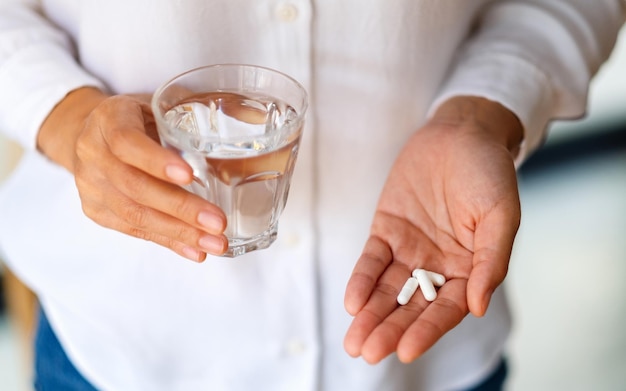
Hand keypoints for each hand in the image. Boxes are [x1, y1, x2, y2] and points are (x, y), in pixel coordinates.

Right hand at [37, 87, 227, 260]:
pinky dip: (169, 242)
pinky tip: (195, 250)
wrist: (89, 135)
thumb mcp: (156, 108)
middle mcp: (93, 153)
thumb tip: (244, 149)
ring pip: (134, 215)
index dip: (156, 161)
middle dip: (180, 208)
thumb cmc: (137, 120)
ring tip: (215, 243)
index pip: (127, 142)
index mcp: (109, 119)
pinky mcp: (96, 212)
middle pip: (134, 186)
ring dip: (179, 232)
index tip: (189, 175)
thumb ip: (187, 125)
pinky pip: (134, 231)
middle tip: (218, 223)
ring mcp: (91, 186)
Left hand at [343, 96, 522, 363]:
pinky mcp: (387, 230)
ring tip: (354, 340)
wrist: (460, 133)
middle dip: (389, 329)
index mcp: (469, 268)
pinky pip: (372, 260)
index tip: (406, 351)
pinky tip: (352, 301)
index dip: (427, 330)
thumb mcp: (500, 216)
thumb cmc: (488, 172)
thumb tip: (478, 306)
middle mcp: (438, 265)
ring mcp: (410, 249)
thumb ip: (490, 261)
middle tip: (368, 352)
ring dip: (370, 313)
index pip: (446, 309)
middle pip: (411, 306)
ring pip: (387, 289)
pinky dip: (361, 280)